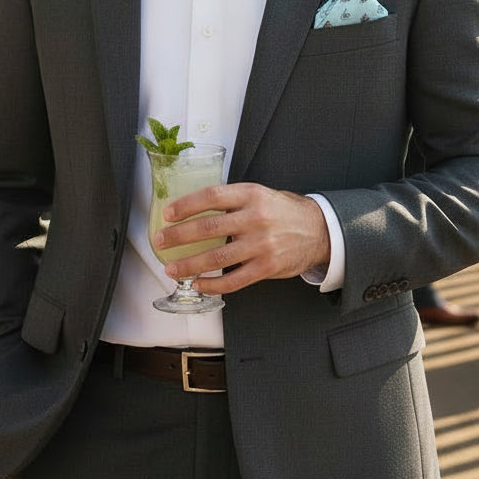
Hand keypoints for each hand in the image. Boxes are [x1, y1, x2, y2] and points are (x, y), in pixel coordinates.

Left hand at [155, 182, 330, 294]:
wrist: (319, 230)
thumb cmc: (283, 211)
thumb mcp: (260, 194)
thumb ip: (233, 201)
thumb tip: (194, 210)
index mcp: (251, 194)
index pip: (212, 196)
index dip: (186, 205)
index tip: (167, 214)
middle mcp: (255, 218)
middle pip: (208, 228)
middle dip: (178, 236)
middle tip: (160, 242)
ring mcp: (261, 244)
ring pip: (216, 258)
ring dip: (189, 265)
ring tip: (171, 268)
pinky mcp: (266, 267)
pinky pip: (233, 280)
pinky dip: (212, 284)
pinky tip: (197, 284)